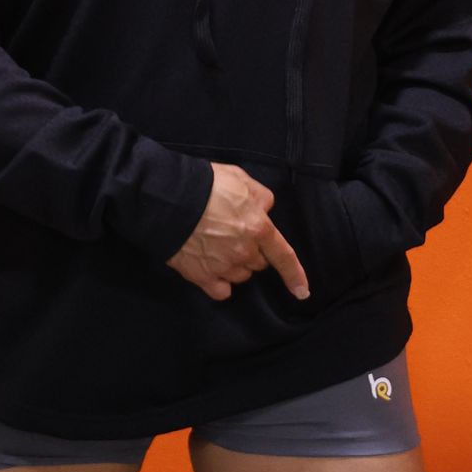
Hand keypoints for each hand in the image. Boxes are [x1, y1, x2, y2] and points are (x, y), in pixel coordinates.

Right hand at [166, 163, 309, 302]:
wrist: (168, 200)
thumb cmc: (206, 185)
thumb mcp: (241, 179)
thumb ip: (260, 197)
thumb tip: (265, 211)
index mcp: (258, 228)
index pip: (284, 256)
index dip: (296, 275)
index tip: (303, 292)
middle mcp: (244, 252)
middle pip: (259, 263)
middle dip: (253, 251)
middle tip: (234, 233)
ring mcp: (223, 268)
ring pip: (241, 276)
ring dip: (236, 265)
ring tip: (217, 246)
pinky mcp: (202, 277)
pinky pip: (221, 290)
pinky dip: (220, 283)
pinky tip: (211, 269)